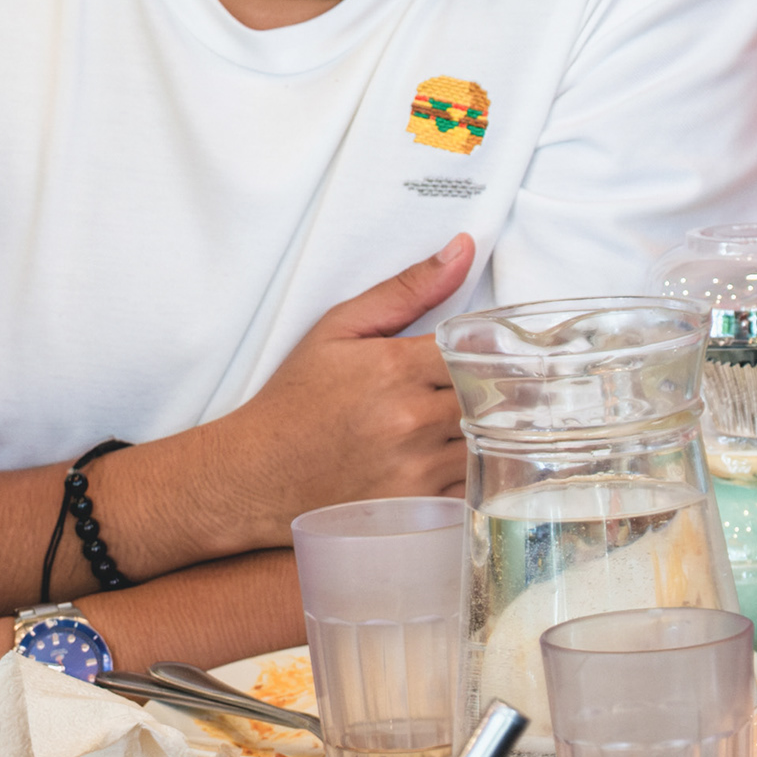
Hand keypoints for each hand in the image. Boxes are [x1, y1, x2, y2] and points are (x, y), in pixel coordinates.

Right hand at [198, 236, 474, 541]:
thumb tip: (463, 249)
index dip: (495, 350)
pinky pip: (472, 486)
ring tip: (477, 422)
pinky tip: (459, 459)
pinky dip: (475, 472)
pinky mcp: (416, 507)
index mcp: (395, 367)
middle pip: (492, 398)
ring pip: (489, 443)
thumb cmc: (297, 399)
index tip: (496, 352)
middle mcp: (409, 419)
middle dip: (499, 391)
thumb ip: (407, 288)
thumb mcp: (340, 328)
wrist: (257, 474)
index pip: (480, 349)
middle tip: (497, 387)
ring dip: (489, 432)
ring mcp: (415, 468)